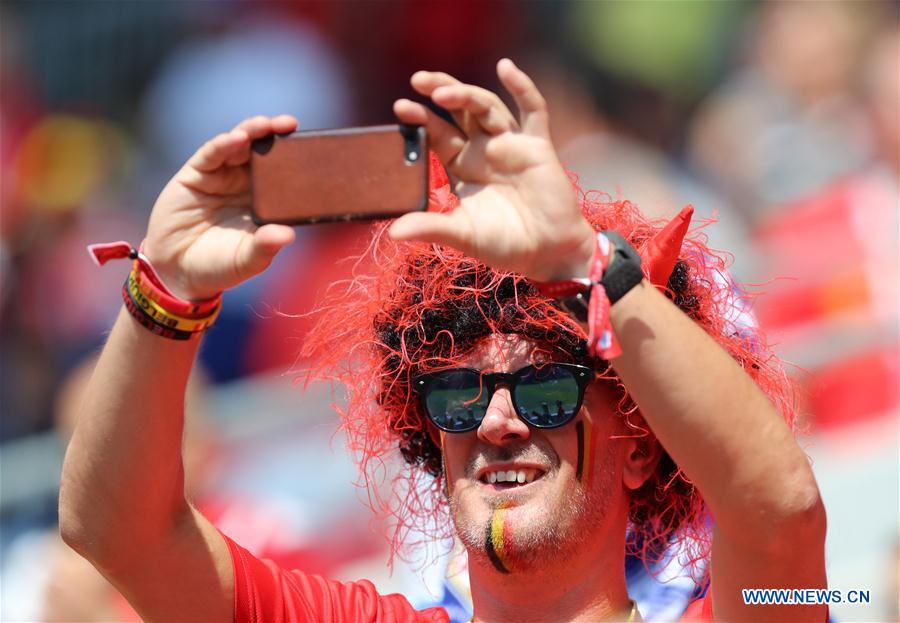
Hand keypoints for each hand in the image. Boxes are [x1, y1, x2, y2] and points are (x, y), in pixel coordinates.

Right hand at [142, 115, 297, 299]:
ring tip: (264, 125)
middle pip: (263, 151)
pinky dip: (224, 144)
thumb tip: (288, 235)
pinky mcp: (196, 174)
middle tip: (290, 124)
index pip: (283, 172)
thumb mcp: (247, 259)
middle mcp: (244, 183)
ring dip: (252, 131)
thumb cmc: (220, 265)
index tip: (314, 146)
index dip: (296, 158)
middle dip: (276, 135)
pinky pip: (212, 153)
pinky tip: (236, 138)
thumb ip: (265, 247)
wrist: (179, 271)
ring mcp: (221, 176)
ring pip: (239, 145)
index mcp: (264, 200)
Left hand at [390, 59, 595, 281]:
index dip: (421, 119)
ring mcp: (511, 144)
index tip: (401, 108)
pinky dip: (522, 87)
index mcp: (463, 166)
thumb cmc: (505, 244)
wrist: (548, 253)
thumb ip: (430, 228)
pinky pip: (532, 111)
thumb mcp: (462, 234)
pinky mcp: (538, 146)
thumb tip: (393, 232)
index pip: (438, 133)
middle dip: (440, 91)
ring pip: (487, 107)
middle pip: (460, 109)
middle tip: (418, 80)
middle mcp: (485, 149)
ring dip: (467, 94)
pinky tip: (506, 68)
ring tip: (443, 92)